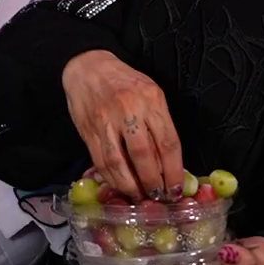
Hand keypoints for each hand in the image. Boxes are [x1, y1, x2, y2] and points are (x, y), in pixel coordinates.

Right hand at [61, 50, 183, 200]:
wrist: (87, 67)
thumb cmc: (124, 81)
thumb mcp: (150, 92)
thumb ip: (159, 123)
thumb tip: (168, 162)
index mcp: (150, 99)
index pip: (167, 142)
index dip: (174, 170)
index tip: (176, 188)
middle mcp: (128, 110)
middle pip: (144, 155)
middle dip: (153, 182)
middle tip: (158, 197)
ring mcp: (105, 121)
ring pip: (119, 162)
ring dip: (130, 185)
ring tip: (139, 197)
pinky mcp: (88, 131)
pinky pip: (100, 160)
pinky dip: (111, 178)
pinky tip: (119, 186)